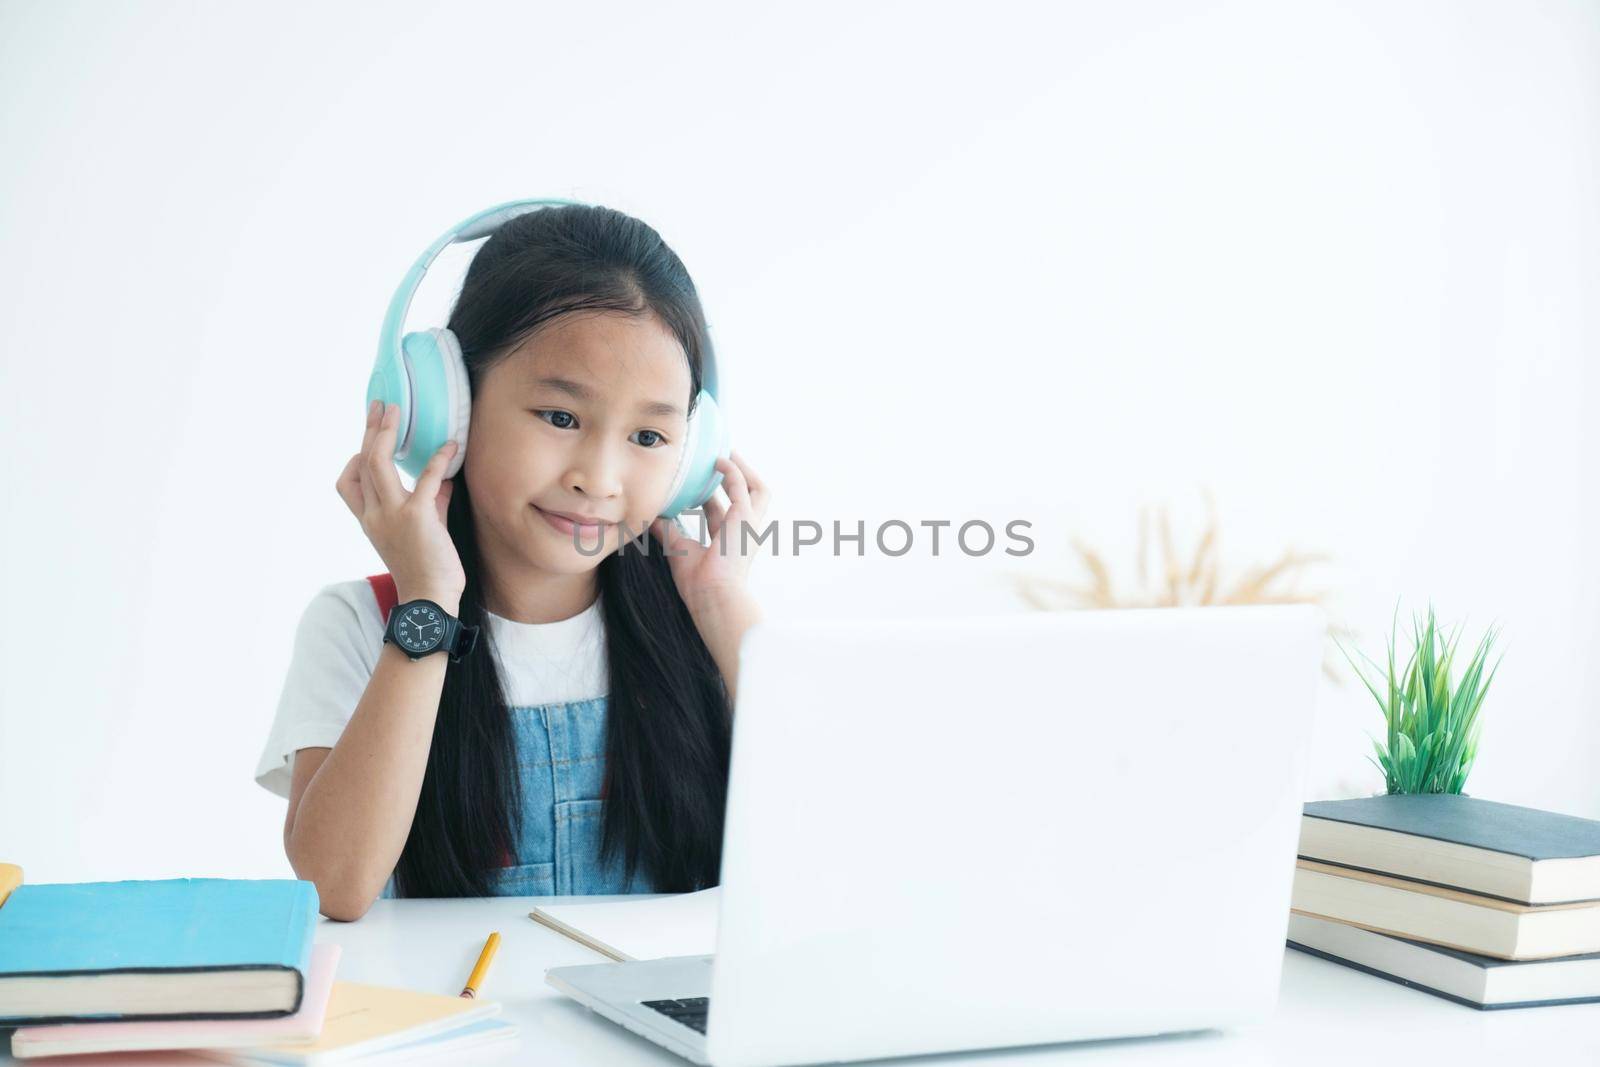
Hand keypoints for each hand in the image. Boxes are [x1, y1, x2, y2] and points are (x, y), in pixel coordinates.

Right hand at [335, 400, 465, 607]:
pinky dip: (439, 460)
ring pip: (378, 463)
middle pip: (362, 462)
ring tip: (396, 411)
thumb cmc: (426, 569)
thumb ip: (431, 504)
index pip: (348, 483)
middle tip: (380, 406)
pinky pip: (426, 480)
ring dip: (387, 432)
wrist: (429, 599)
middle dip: (370, 430)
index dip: (356, 459)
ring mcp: (392, 514)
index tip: (372, 441)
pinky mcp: (417, 518)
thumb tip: (444, 481)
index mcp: (370, 520)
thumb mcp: (424, 531)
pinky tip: (451, 447)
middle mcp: (374, 514)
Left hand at [650, 450, 770, 610]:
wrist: (712, 594)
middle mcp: (744, 532)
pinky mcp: (745, 517)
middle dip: (739, 478)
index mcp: (728, 542)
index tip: (698, 482)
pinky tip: (718, 459)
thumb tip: (652, 517)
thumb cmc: (698, 583)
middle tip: (721, 460)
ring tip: (728, 452)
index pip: (722, 513)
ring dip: (744, 470)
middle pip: (750, 498)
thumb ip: (668, 531)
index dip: (712, 496)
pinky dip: (732, 470)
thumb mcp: (679, 549)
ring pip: (758, 489)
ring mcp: (749, 524)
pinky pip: (742, 485)